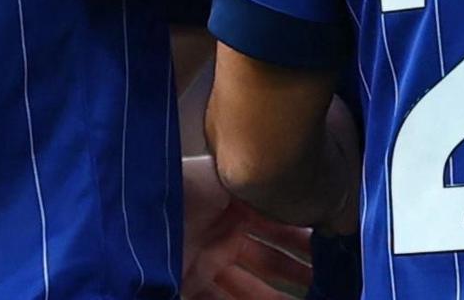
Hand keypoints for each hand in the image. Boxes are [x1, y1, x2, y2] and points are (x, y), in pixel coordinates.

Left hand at [181, 156, 314, 299]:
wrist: (138, 213)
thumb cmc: (183, 188)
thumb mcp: (226, 176)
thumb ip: (256, 182)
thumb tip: (293, 175)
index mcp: (230, 206)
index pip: (273, 225)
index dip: (299, 236)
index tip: (325, 245)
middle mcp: (220, 235)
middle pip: (266, 259)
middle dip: (294, 270)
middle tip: (324, 279)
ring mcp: (206, 263)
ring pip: (250, 287)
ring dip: (276, 296)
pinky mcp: (191, 286)